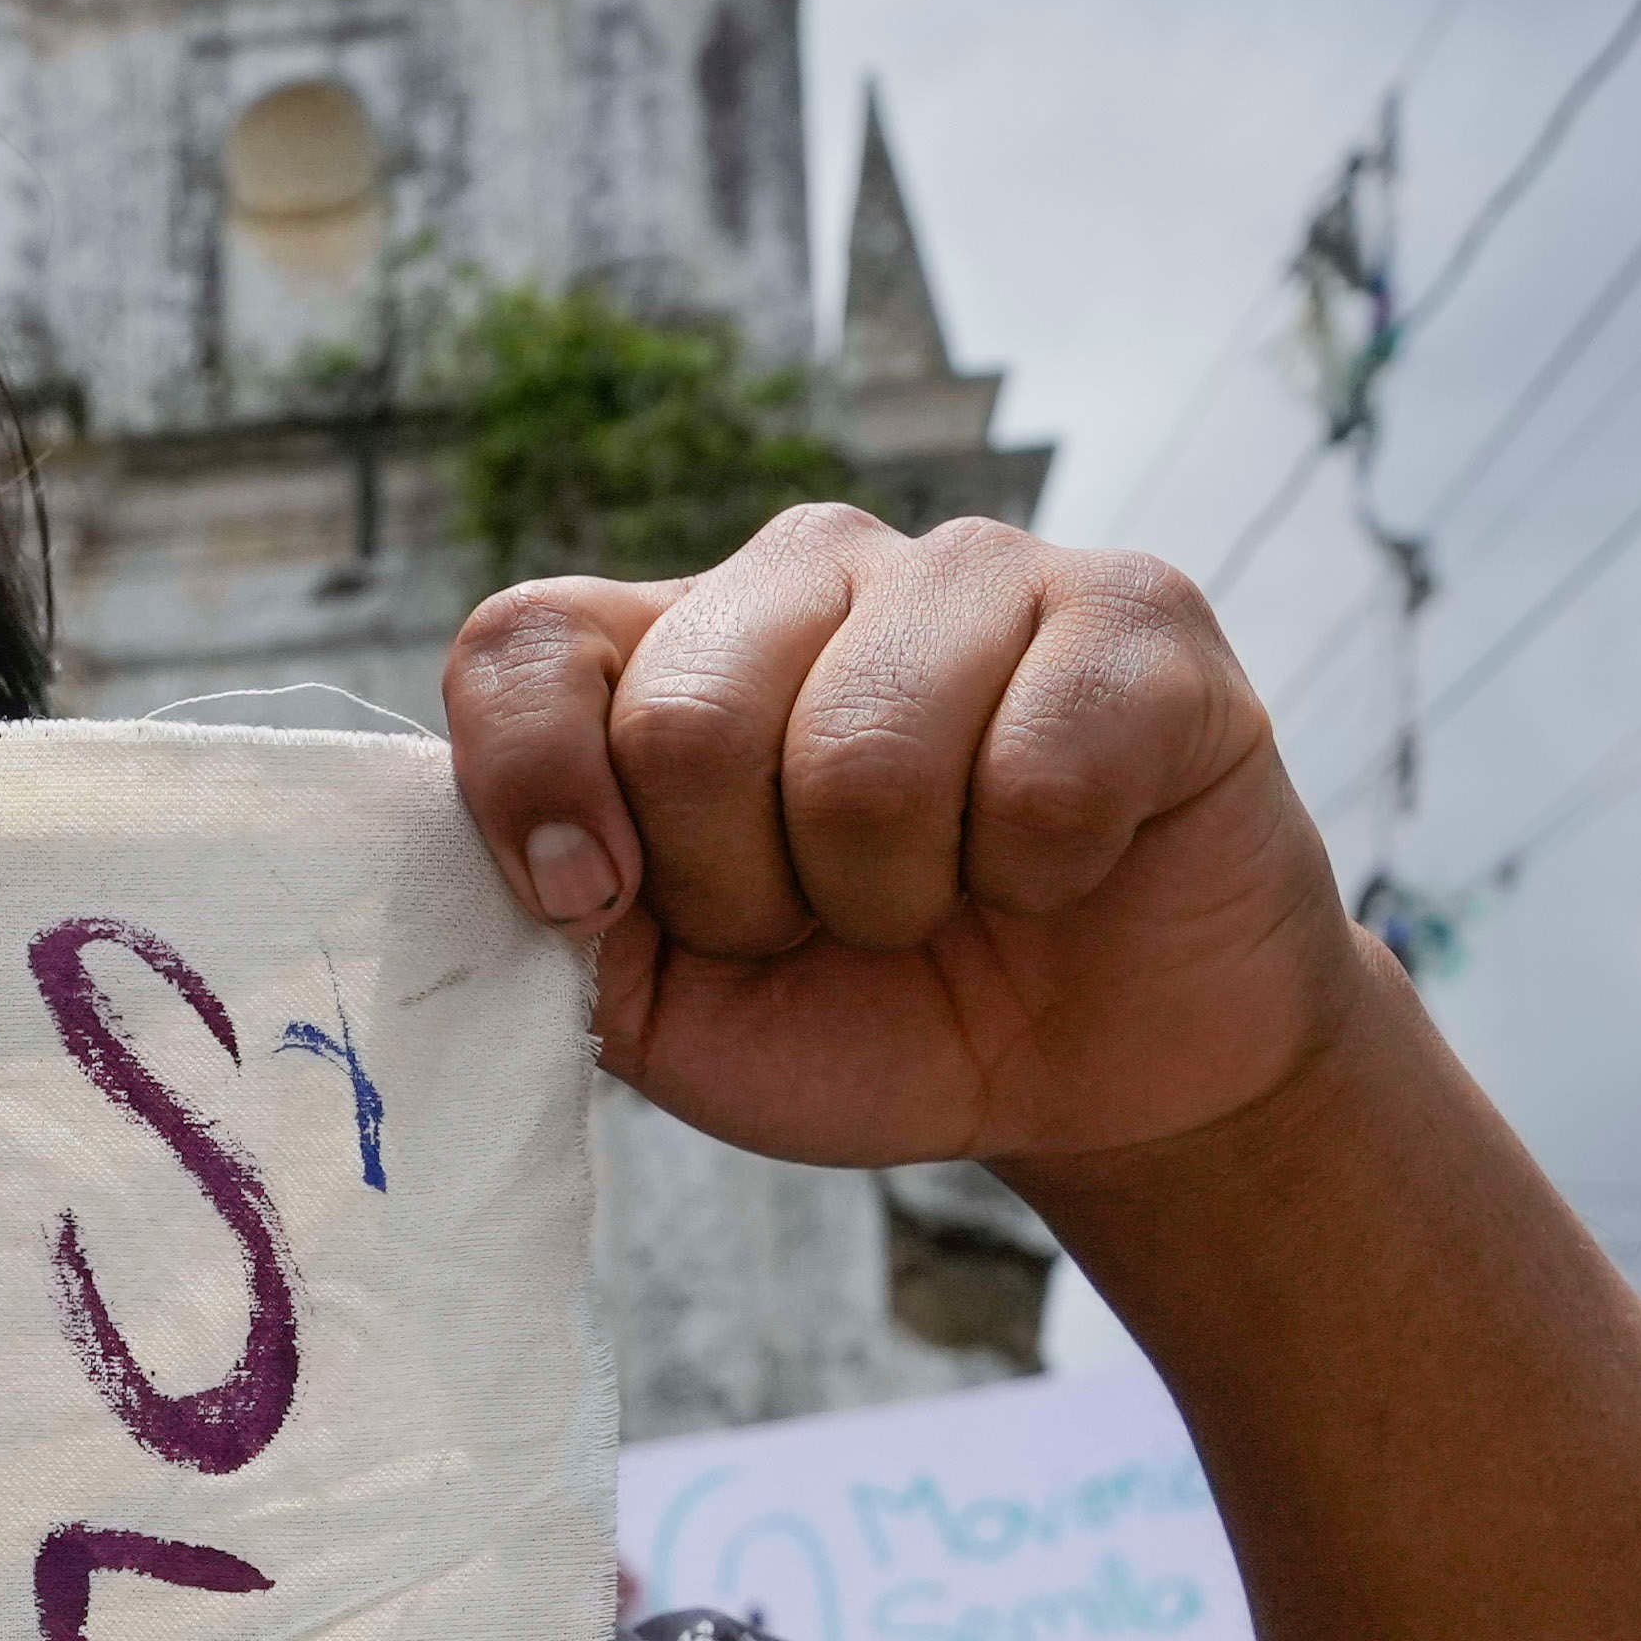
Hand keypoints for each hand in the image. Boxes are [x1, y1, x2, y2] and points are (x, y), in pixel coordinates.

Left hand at [443, 512, 1378, 1181]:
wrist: (1095, 1070)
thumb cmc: (872, 1017)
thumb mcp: (667, 1007)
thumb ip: (552, 924)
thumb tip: (505, 858)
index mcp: (669, 647)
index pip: (524, 643)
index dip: (531, 787)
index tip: (593, 906)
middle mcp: (809, 570)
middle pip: (684, 718)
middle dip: (743, 893)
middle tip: (821, 925)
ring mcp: (976, 570)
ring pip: (862, 754)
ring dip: (896, 897)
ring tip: (945, 898)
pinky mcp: (1135, 613)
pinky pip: (1037, 773)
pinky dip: (1040, 875)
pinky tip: (1060, 864)